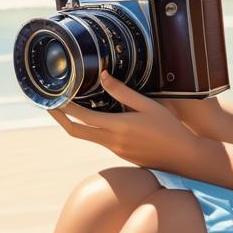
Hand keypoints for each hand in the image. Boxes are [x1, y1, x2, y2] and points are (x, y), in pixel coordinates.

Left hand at [47, 70, 197, 171]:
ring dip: (75, 123)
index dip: (65, 107)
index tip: (55, 97)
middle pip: (75, 132)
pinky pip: (99, 140)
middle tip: (50, 105)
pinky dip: (90, 128)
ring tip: (69, 107)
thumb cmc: (169, 128)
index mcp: (118, 127)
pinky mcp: (121, 154)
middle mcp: (112, 141)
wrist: (182, 157)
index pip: (82, 117)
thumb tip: (102, 75)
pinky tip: (95, 117)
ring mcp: (115, 150)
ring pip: (86, 136)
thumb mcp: (148, 105)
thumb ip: (123, 92)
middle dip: (60, 119)